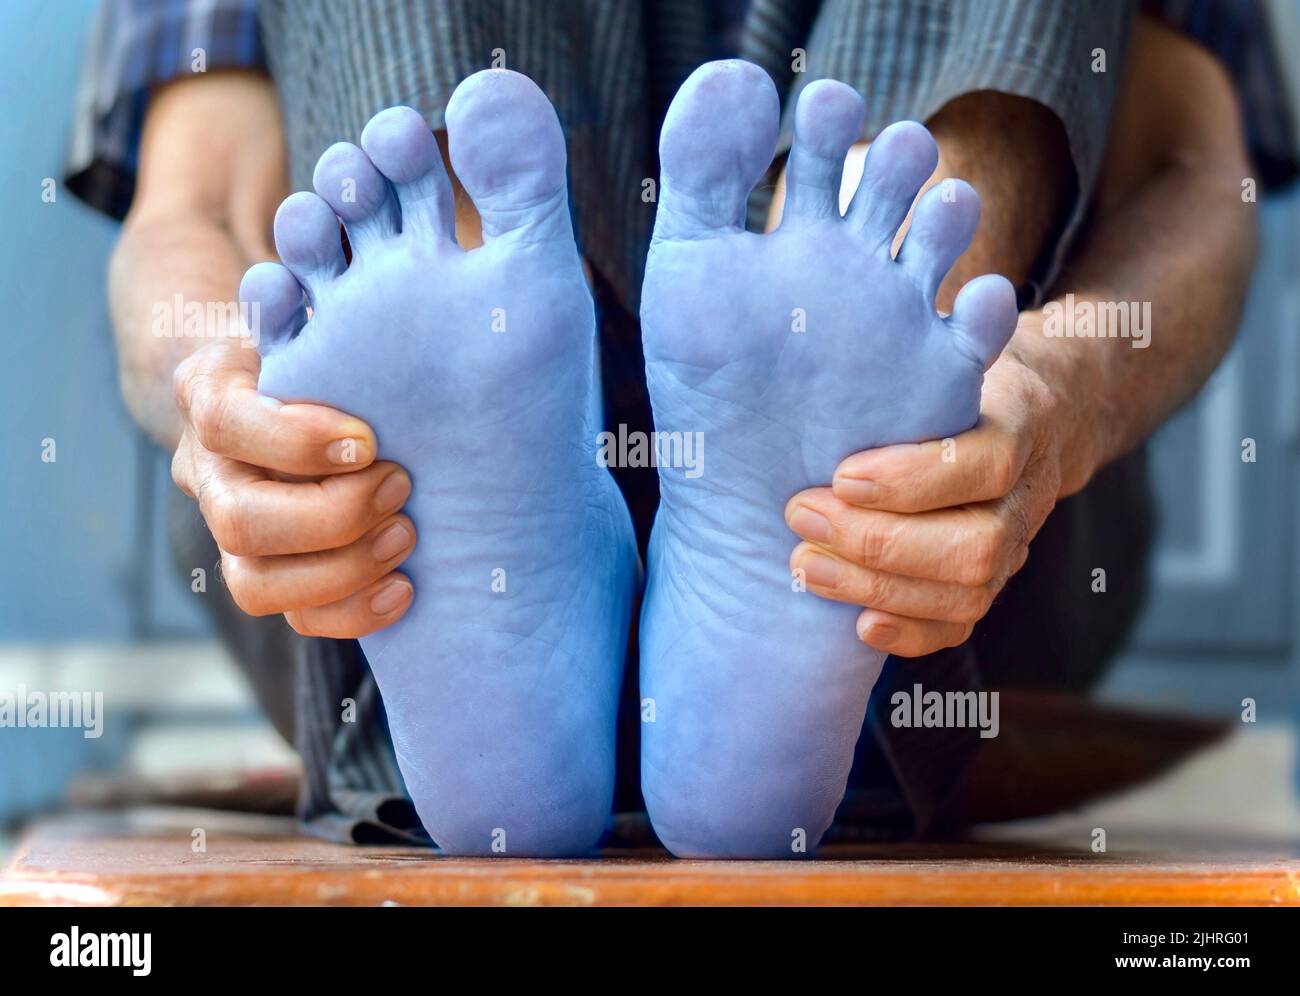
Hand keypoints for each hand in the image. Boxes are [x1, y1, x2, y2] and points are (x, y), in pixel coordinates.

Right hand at [171, 340, 416, 636]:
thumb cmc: (316, 349)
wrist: (283, 388)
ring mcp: (229, 531)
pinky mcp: (266, 572)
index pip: (226, 423)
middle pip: (238, 520)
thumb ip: (321, 317)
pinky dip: (352, 613)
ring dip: (343, 569)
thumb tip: (351, 294)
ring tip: (406, 535)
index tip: (369, 439)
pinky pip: (293, 618)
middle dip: (333, 515)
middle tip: (400, 485)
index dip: (297, 440)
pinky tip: (404, 588)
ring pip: (255, 583)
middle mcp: (207, 471)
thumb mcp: (312, 320)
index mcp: (211, 394)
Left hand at [785, 350, 1068, 656]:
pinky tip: (858, 625)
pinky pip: (964, 626)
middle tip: (800, 516)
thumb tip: (921, 305)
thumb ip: (935, 338)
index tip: (840, 474)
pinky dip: (911, 634)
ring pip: (968, 591)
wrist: (1044, 409)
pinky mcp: (995, 579)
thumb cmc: (967, 373)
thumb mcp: (955, 344)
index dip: (913, 479)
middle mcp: (1029, 492)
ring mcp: (1018, 543)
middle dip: (877, 542)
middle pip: (974, 544)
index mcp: (1022, 422)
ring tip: (805, 565)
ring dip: (878, 586)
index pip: (985, 462)